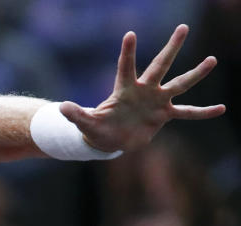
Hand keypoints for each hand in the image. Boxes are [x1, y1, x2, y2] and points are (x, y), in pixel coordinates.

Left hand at [60, 24, 225, 152]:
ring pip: (179, 84)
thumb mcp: (85, 123)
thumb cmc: (97, 129)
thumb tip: (61, 108)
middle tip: (183, 27)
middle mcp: (144, 90)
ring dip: (196, 73)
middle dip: (171, 48)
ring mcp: (156, 101)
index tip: (130, 34)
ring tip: (212, 60)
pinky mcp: (164, 115)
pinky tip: (221, 108)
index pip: (126, 67)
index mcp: (124, 90)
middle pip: (160, 66)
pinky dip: (203, 112)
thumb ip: (76, 115)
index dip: (127, 53)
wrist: (110, 140)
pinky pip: (187, 113)